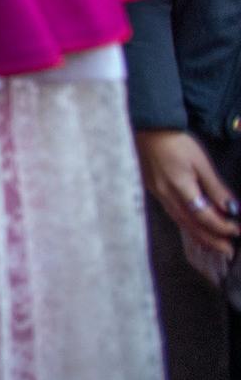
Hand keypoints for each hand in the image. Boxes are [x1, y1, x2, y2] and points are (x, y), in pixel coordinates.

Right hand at [138, 129, 239, 256]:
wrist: (148, 128)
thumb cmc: (176, 142)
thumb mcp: (200, 162)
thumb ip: (215, 187)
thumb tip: (231, 208)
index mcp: (180, 187)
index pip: (204, 215)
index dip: (222, 226)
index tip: (237, 230)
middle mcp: (166, 195)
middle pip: (191, 224)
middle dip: (211, 239)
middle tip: (228, 251)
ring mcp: (157, 194)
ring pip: (180, 222)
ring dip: (198, 236)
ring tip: (213, 246)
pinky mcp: (154, 190)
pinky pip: (172, 214)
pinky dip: (185, 225)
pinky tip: (192, 229)